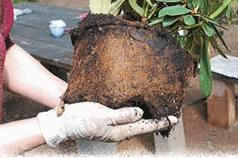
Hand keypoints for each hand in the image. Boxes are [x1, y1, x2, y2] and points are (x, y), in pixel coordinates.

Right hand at [37, 102, 177, 146]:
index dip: (160, 123)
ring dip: (148, 116)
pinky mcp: (108, 119)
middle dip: (157, 120)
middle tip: (170, 113)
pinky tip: (137, 106)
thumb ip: (122, 115)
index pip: (145, 126)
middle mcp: (119, 129)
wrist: (64, 122)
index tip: (174, 119)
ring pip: (135, 120)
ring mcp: (113, 125)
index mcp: (120, 131)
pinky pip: (126, 116)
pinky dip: (136, 112)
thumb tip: (141, 113)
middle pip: (143, 125)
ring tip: (158, 109)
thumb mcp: (102, 116)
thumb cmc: (81, 119)